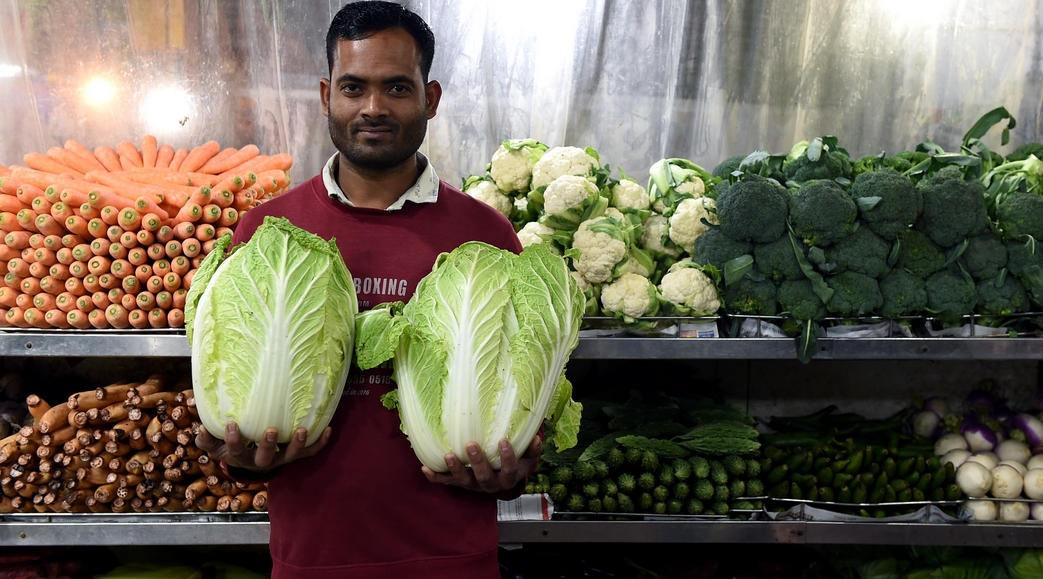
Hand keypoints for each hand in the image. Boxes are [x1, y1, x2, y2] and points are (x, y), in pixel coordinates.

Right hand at [195, 422, 331, 471]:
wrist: (253, 464)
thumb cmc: (234, 449)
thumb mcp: (217, 446)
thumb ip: (207, 439)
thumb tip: (200, 426)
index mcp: (242, 458)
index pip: (236, 452)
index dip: (233, 441)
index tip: (231, 424)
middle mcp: (263, 462)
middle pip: (266, 458)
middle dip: (268, 445)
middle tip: (271, 430)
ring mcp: (281, 459)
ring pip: (291, 456)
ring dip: (297, 444)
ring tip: (302, 430)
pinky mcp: (296, 455)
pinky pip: (310, 452)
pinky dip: (320, 443)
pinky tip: (328, 428)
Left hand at [422, 436, 542, 492]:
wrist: (500, 480)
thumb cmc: (514, 463)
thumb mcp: (526, 458)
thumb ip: (532, 449)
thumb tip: (537, 437)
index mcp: (508, 478)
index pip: (509, 470)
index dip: (507, 458)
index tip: (503, 441)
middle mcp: (489, 484)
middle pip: (484, 477)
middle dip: (477, 462)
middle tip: (471, 445)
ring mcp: (473, 484)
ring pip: (463, 481)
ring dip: (455, 469)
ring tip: (448, 455)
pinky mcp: (459, 483)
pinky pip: (446, 482)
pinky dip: (435, 477)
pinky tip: (425, 468)